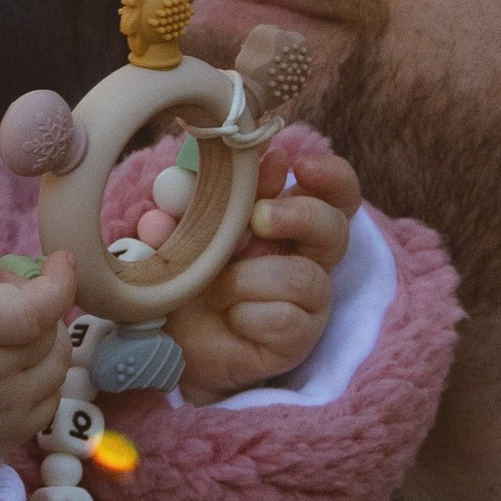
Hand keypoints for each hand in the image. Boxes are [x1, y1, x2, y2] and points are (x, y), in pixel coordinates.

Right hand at [0, 240, 77, 446]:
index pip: (32, 313)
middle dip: (45, 310)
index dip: (57, 284)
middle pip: (44, 344)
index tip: (59, 260)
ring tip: (13, 330)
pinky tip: (16, 368)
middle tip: (11, 291)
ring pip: (49, 381)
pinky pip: (38, 415)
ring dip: (46, 347)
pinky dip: (41, 386)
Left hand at [171, 141, 357, 401]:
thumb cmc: (186, 269)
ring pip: (303, 277)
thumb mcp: (200, 220)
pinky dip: (246, 314)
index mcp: (293, 223)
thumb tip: (271, 160)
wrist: (162, 331)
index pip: (338, 195)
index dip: (333, 178)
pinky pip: (285, 319)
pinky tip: (228, 316)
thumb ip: (234, 192)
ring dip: (248, 277)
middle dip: (299, 216)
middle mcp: (310, 259)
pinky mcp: (297, 341)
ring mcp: (308, 303)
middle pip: (336, 230)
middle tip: (258, 218)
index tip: (301, 166)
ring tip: (215, 287)